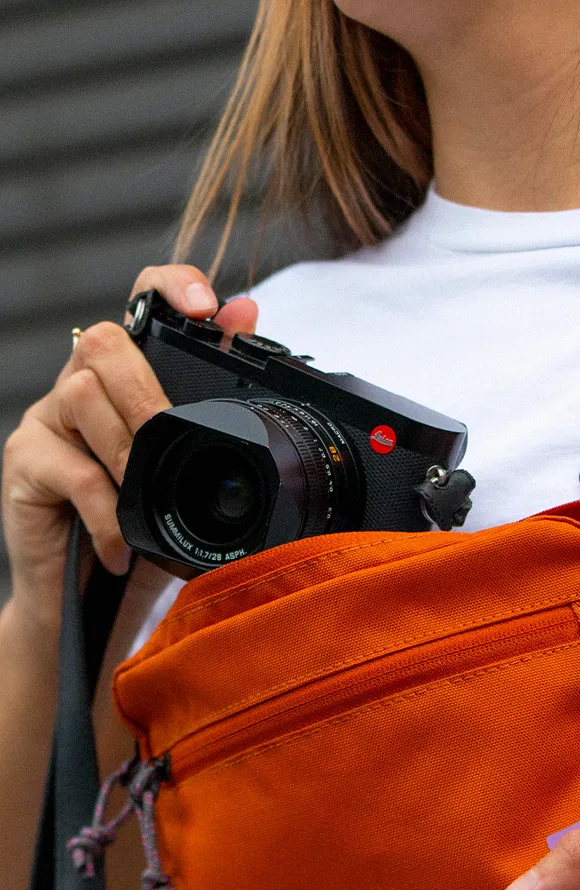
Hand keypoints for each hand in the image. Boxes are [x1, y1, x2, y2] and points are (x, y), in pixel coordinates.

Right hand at [1, 265, 257, 620]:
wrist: (92, 601)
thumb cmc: (146, 527)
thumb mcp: (191, 471)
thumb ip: (215, 397)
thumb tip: (247, 315)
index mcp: (130, 377)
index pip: (141, 304)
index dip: (170, 288)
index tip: (207, 306)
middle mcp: (84, 386)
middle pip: (103, 342)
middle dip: (146, 390)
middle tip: (169, 437)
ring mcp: (49, 421)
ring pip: (81, 394)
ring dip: (126, 451)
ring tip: (145, 497)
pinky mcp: (23, 463)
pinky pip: (69, 469)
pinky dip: (104, 511)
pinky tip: (121, 543)